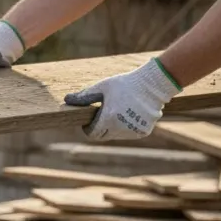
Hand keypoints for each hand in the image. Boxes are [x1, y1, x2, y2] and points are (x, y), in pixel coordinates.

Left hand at [63, 58, 181, 140]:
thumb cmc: (125, 84)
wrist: (153, 84)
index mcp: (108, 118)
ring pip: (116, 135)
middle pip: (103, 136)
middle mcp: (120, 128)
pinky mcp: (142, 132)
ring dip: (114, 127)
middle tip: (104, 114)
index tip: (91, 119)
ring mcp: (132, 132)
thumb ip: (85, 96)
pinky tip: (131, 113)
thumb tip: (66, 99)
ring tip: (120, 110)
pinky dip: (127, 127)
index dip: (88, 127)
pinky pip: (129, 133)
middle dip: (100, 128)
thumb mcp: (103, 87)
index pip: (91, 133)